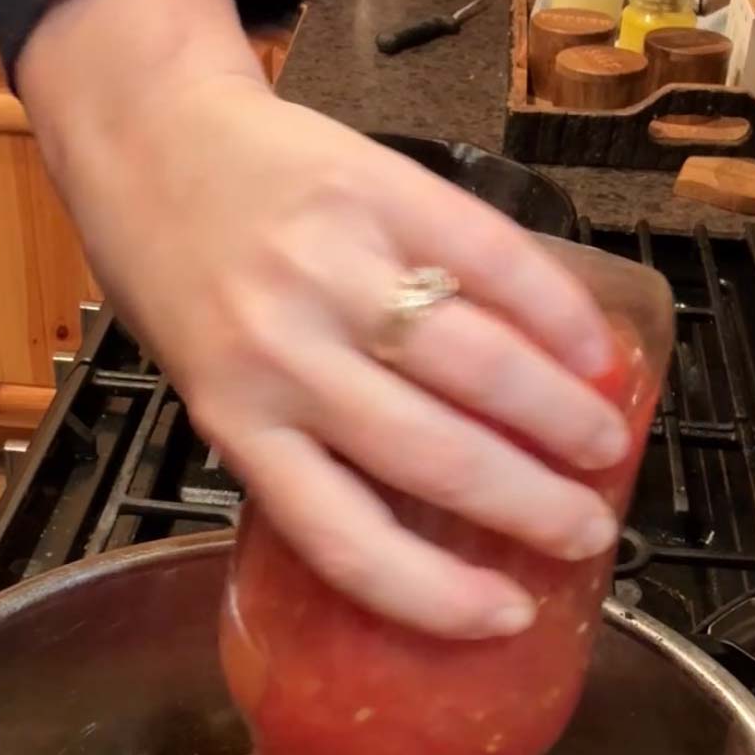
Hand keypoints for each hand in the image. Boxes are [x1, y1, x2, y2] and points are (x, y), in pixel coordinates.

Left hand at [20, 0, 628, 637]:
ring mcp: (334, 270)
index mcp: (238, 421)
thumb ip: (297, 443)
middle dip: (532, 506)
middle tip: (585, 531)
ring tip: (603, 447)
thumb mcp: (213, 383)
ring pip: (478, 364)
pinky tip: (594, 349)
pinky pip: (491, 260)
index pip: (345, 538)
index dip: (435, 593)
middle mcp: (284, 355)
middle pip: (434, 454)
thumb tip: (420, 516)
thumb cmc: (182, 277)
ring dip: (560, 416)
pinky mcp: (379, 193)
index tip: (505, 618)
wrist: (151, 137)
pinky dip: (557, 310)